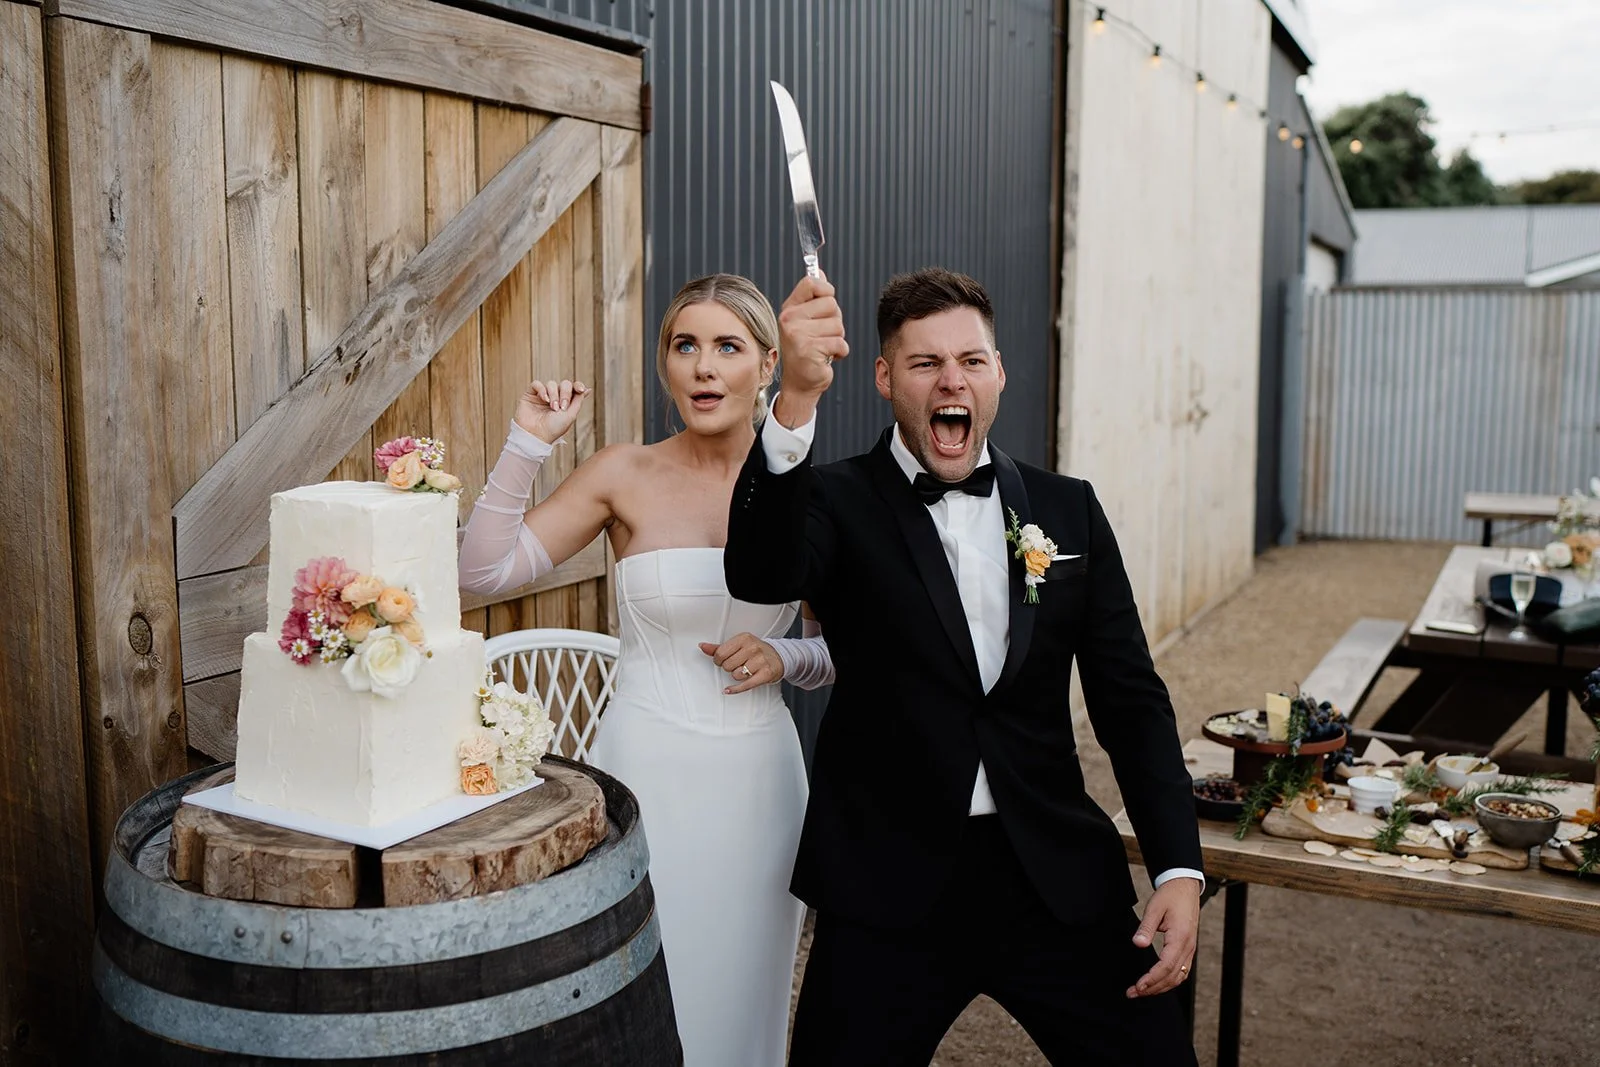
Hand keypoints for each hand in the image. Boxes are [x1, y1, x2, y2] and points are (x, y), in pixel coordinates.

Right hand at [515, 379, 588, 443]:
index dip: (578, 385)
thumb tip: (587, 389)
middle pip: (564, 384)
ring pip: (551, 384)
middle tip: (563, 406)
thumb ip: (578, 400)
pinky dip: (542, 390)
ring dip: (554, 395)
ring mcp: (543, 395)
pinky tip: (545, 399)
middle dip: (565, 393)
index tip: (581, 390)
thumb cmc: (554, 428)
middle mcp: (555, 397)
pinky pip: (537, 384)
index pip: (573, 388)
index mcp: (566, 402)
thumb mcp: (571, 414)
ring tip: (553, 407)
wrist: (536, 435)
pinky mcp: (530, 394)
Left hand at [699, 634, 783, 693]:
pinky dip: (735, 689)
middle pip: (727, 665)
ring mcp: (760, 660)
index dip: (718, 660)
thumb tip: (703, 646)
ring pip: (736, 675)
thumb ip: (719, 647)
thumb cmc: (756, 651)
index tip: (722, 660)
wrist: (778, 657)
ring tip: (745, 671)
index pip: (720, 653)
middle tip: (737, 665)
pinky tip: (729, 689)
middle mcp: (753, 648)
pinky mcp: (766, 673)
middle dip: (729, 668)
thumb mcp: (738, 645)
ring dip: (737, 676)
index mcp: (744, 638)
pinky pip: (746, 685)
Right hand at [773, 273, 847, 427]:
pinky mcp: (809, 350)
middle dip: (835, 320)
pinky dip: (840, 352)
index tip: (824, 305)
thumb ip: (812, 297)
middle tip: (823, 334)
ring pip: (838, 325)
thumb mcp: (804, 321)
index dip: (826, 290)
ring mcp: (798, 335)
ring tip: (823, 347)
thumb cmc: (805, 351)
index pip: (811, 282)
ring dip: (837, 338)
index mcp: (789, 309)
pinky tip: (827, 358)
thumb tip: (820, 272)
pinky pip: (840, 343)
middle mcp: (790, 319)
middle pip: (831, 304)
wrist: (799, 384)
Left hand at [1126, 878, 1200, 998]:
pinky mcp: (1188, 949)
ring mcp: (1190, 949)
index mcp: (1180, 937)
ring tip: (1142, 991)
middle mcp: (1188, 947)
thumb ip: (1146, 927)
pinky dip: (1169, 981)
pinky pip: (1181, 971)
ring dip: (1161, 987)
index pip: (1166, 965)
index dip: (1151, 979)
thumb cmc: (1170, 896)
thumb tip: (1138, 943)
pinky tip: (1157, 984)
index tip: (1138, 986)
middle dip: (1153, 988)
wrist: (1185, 887)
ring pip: (1178, 977)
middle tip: (1133, 993)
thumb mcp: (1154, 907)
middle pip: (1172, 976)